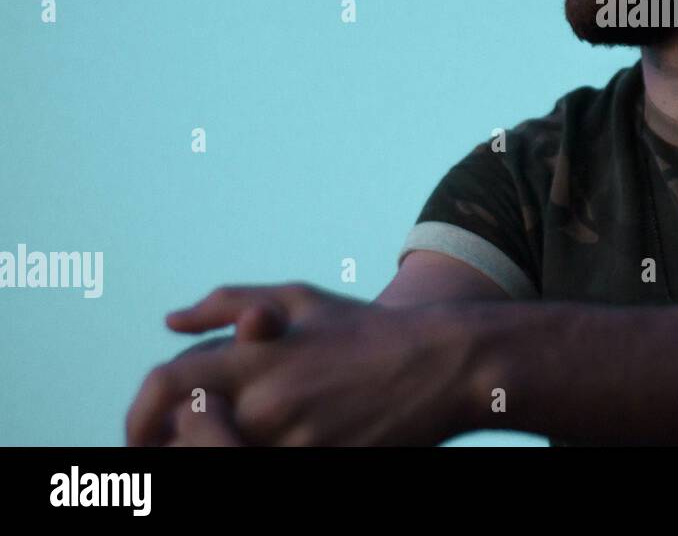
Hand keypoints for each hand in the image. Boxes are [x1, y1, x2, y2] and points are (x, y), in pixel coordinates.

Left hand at [126, 283, 481, 445]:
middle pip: (185, 440)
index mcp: (255, 358)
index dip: (137, 413)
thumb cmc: (367, 329)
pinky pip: (270, 474)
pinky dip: (260, 460)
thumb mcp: (300, 299)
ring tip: (230, 442)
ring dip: (218, 453)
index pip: (163, 386)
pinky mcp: (321, 467)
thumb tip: (170, 322)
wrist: (442, 363)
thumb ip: (229, 302)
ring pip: (225, 461)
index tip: (140, 429)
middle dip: (174, 445)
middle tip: (176, 446)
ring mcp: (294, 443)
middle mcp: (267, 403)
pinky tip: (278, 447)